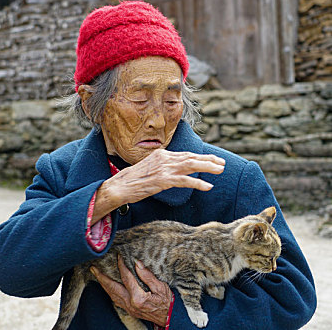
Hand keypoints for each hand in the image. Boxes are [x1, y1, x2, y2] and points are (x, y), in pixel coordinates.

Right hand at [91, 150, 224, 223]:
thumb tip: (173, 171)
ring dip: (207, 168)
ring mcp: (163, 169)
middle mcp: (163, 158)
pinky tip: (208, 186)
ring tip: (220, 170)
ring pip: (191, 165)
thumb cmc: (131, 181)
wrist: (119, 186)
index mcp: (160, 154)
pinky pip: (185, 181)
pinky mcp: (163, 180)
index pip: (184, 154)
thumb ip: (161, 167)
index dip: (200, 157)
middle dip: (208, 160)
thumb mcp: (148, 169)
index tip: (212, 159)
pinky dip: (198, 183)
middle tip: (222, 163)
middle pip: (190, 157)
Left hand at [91, 255, 171, 326]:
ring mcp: (129, 308)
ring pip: (111, 294)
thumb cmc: (167, 302)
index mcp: (138, 297)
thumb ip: (147, 275)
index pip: (126, 278)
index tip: (118, 256)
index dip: (121, 265)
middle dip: (102, 277)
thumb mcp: (161, 287)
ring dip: (103, 284)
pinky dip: (109, 291)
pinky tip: (107, 286)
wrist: (169, 318)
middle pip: (112, 288)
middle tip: (93, 268)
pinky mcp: (129, 310)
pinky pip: (115, 299)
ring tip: (96, 274)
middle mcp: (130, 304)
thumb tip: (137, 263)